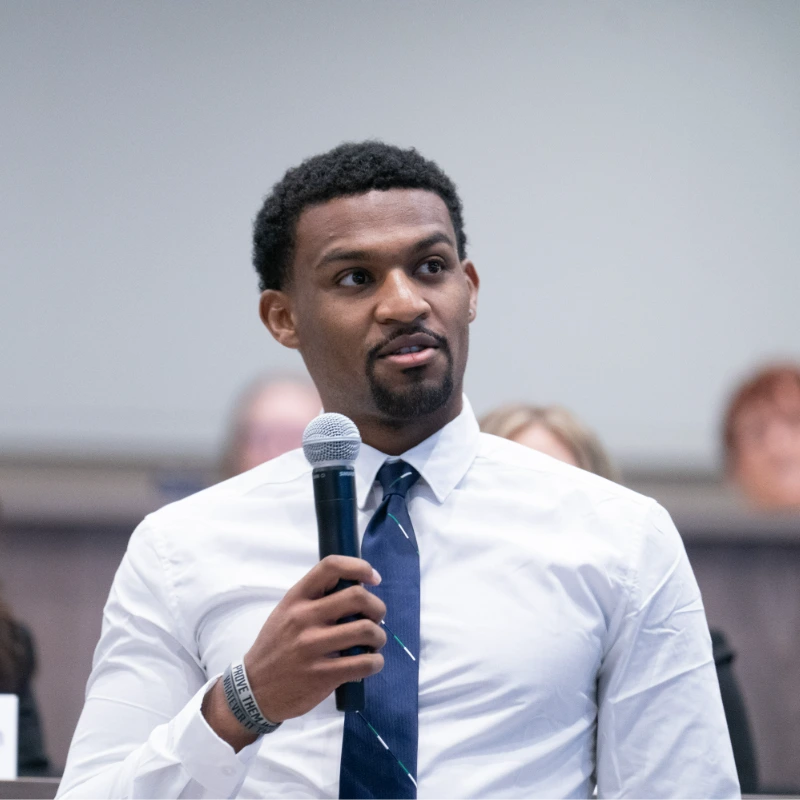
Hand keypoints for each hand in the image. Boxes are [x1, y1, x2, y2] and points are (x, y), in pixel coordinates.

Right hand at [202, 555, 385, 749]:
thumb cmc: (276, 646)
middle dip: (377, 607)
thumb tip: (357, 589)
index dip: (360, 567)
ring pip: (366, 630)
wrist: (254, 690)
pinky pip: (364, 663)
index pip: (331, 567)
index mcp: (296, 598)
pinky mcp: (322, 675)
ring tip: (374, 641)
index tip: (373, 579)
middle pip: (357, 597)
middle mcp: (304, 618)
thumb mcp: (286, 612)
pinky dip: (376, 662)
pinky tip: (371, 662)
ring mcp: (313, 647)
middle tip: (376, 617)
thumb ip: (315, 598)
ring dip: (379, 636)